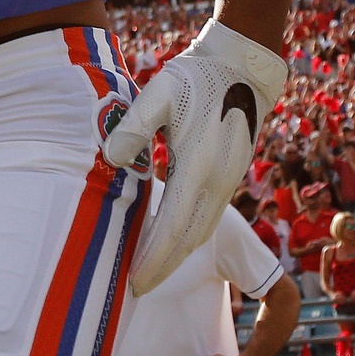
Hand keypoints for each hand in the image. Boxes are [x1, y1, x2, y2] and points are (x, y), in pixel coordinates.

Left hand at [102, 21, 287, 293]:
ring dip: (177, 255)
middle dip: (164, 267)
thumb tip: (111, 159)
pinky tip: (170, 239)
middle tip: (137, 289)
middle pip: (189, 240)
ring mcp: (228, 180)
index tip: (134, 282)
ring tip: (150, 271)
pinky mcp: (230, 175)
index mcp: (199, 167)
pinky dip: (188, 236)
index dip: (153, 259)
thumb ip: (134, 127)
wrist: (243, 66)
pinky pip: (208, 217)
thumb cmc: (196, 77)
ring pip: (202, 231)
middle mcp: (218, 182)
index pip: (172, 228)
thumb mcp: (159, 93)